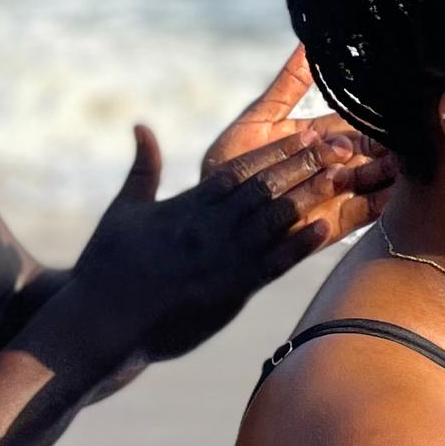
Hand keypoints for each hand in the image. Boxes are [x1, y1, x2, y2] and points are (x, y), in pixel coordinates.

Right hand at [58, 116, 376, 371]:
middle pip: (266, 187)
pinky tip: (325, 228)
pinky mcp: (228, 291)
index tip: (305, 135)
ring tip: (344, 177)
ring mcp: (221, 258)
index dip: (276, 151)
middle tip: (340, 146)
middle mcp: (209, 227)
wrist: (100, 320)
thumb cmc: (106, 267)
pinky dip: (299, 246)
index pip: (240, 169)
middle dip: (304, 165)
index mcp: (188, 205)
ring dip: (310, 196)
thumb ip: (143, 168)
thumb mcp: (125, 209)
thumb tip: (141, 126)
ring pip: (275, 219)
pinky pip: (272, 264)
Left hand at [200, 47, 393, 253]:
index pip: (353, 127)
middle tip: (408, 137)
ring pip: (369, 182)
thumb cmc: (232, 162)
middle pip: (367, 155)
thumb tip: (306, 44)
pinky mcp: (330, 223)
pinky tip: (393, 195)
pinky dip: (378, 205)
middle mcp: (329, 167)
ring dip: (387, 174)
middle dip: (388, 147)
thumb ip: (287, 87)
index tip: (397, 109)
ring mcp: (332, 195)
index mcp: (316, 140)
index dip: (374, 120)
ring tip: (403, 164)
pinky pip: (360, 214)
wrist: (214, 210)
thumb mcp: (259, 119)